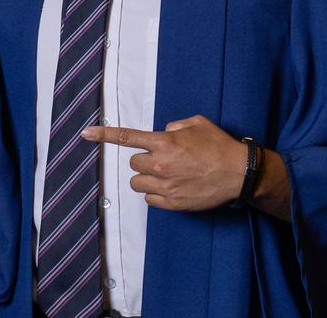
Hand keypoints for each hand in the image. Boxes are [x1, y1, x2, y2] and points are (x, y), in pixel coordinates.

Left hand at [81, 114, 245, 211]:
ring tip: (166, 175)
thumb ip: (174, 126)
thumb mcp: (196, 124)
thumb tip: (163, 133)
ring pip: (137, 182)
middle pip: (133, 163)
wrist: (240, 174)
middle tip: (164, 160)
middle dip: (145, 161)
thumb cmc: (219, 146)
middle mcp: (161, 164)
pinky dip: (156, 194)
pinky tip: (171, 188)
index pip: (126, 137)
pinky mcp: (173, 202)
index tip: (86, 134)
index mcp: (164, 142)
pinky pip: (149, 199)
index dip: (103, 135)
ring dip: (146, 178)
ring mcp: (166, 185)